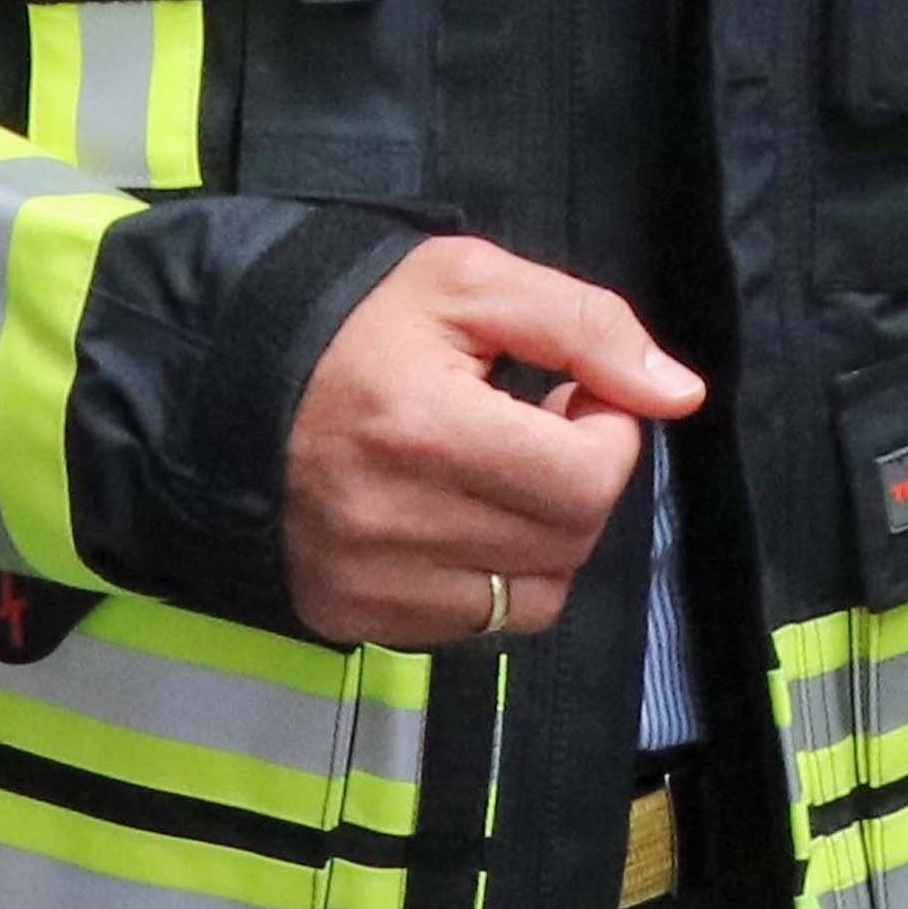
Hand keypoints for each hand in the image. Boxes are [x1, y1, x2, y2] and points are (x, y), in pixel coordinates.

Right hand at [279, 238, 698, 649]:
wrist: (227, 384)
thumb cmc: (360, 325)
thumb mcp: (471, 283)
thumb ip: (587, 327)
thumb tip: (680, 396)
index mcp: (423, 428)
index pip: (588, 479)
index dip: (608, 432)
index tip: (573, 395)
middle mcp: (389, 523)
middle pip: (569, 539)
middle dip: (580, 479)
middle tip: (538, 429)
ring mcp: (365, 582)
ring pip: (534, 597)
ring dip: (544, 537)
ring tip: (499, 475)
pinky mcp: (348, 617)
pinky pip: (476, 625)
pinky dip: (491, 577)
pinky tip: (458, 517)